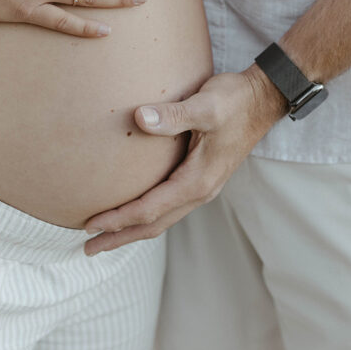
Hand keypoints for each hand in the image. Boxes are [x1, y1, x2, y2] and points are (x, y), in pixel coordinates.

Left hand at [84, 64, 287, 253]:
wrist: (263, 100)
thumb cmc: (235, 101)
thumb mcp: (205, 105)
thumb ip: (173, 115)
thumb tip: (139, 118)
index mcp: (197, 181)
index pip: (148, 210)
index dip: (117, 219)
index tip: (89, 225)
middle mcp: (200, 191)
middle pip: (153, 225)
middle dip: (119, 237)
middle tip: (86, 248)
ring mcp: (202, 187)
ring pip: (161, 219)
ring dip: (131, 229)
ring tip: (104, 237)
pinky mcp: (201, 178)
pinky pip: (168, 206)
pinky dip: (146, 215)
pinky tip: (133, 210)